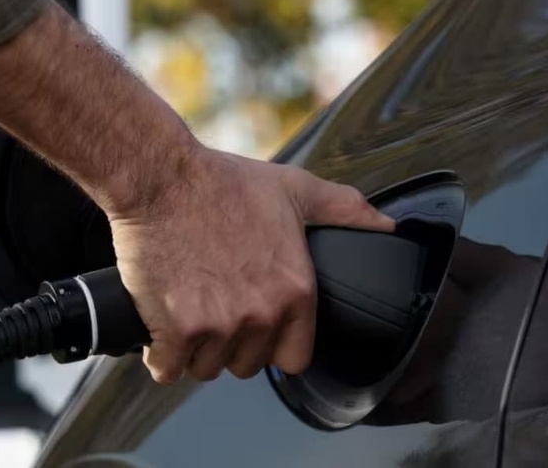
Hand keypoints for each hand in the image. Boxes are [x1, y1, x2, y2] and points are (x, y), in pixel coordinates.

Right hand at [107, 147, 394, 383]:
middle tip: (214, 307)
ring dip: (194, 349)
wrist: (160, 178)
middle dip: (231, 344)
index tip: (255, 324)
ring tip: (187, 311)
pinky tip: (161, 329)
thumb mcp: (293, 189)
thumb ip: (343, 211)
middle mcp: (262, 314)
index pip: (294, 357)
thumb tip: (387, 227)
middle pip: (247, 365)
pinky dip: (161, 355)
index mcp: (295, 290)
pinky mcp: (176, 330)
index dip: (273, 343)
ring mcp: (218, 325)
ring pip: (207, 368)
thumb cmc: (222, 182)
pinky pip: (167, 369)